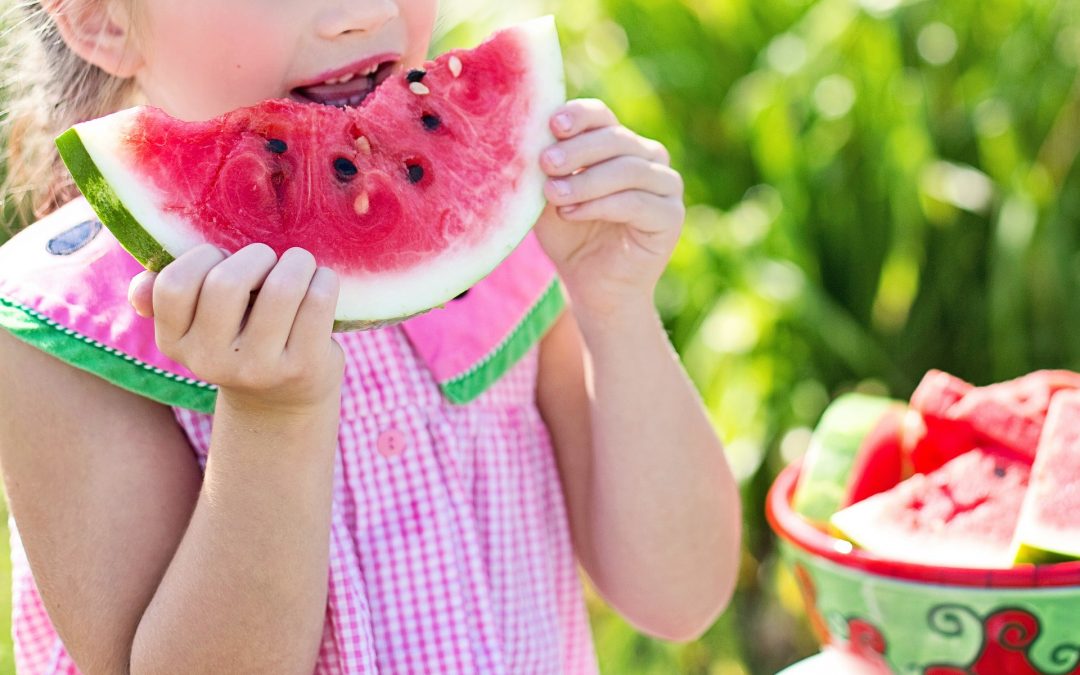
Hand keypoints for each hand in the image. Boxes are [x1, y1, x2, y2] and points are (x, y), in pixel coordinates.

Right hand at [127, 243, 344, 413]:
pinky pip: (318, 302)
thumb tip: (140, 288)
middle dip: (256, 256)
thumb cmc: (239, 339)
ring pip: (281, 288)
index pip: (174, 285)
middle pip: (226, 283)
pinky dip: (324, 280)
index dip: (203, 257)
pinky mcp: (303, 367)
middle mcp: (211, 361)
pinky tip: (321, 283)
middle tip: (269, 261)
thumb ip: (166, 299)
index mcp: (175, 342)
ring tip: (300, 266)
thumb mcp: (198, 326)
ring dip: (297, 262)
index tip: (224, 260)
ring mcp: (259, 368)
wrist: (283, 400)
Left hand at [535, 99, 684, 319]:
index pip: (601, 116)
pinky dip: (601, 205)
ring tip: (553, 195)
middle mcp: (648, 158)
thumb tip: (529, 137)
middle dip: (577, 150)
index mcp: (619, 144)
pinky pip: (637, 202)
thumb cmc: (569, 237)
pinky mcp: (671, 215)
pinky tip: (571, 213)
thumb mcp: (549, 197)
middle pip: (615, 138)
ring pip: (627, 169)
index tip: (552, 125)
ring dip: (586, 181)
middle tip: (545, 162)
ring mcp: (665, 185)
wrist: (592, 287)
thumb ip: (546, 169)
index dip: (579, 116)